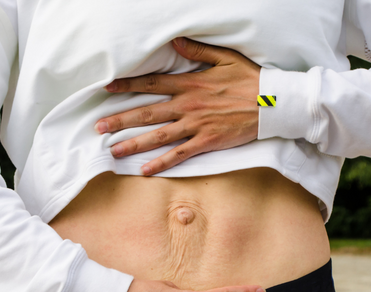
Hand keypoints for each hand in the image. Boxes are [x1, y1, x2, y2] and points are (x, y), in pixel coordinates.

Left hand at [95, 37, 260, 175]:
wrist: (272, 104)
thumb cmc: (250, 80)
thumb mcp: (225, 58)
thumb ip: (197, 51)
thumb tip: (174, 42)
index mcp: (190, 84)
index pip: (151, 84)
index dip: (127, 86)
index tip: (107, 89)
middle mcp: (187, 105)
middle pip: (147, 113)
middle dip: (120, 120)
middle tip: (98, 128)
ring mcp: (196, 125)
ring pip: (158, 136)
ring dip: (133, 143)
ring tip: (113, 150)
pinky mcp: (207, 142)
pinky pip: (179, 154)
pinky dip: (161, 163)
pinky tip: (145, 170)